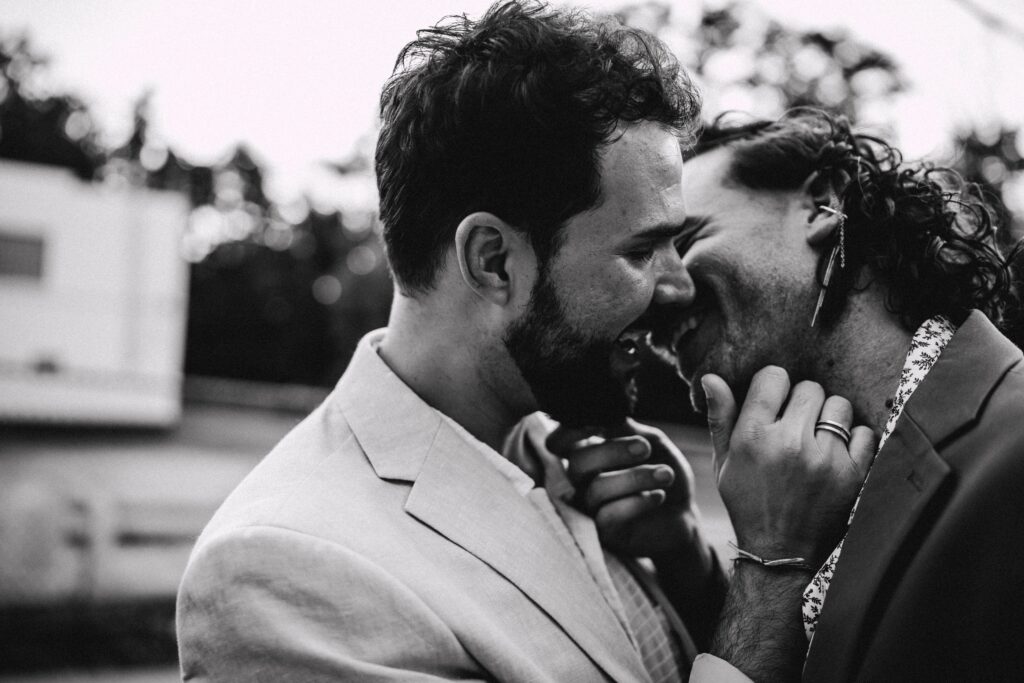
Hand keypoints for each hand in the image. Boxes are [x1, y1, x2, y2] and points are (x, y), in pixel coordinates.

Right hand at [547, 419, 703, 559]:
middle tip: (645, 448)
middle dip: (614, 451)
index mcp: (589, 451)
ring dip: (636, 477)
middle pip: (578, 463)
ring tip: (665, 475)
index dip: (569, 431)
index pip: (560, 442)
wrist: (683, 513)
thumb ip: (626, 428)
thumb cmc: (662, 471)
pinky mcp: (603, 532)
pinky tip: (658, 496)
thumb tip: (603, 414)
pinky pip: (609, 516)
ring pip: (596, 489)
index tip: (597, 425)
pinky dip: (637, 502)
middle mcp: (582, 480)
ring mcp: (590, 507)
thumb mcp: (651, 441)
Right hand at [703, 366, 874, 564]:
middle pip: (809, 388)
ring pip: (839, 406)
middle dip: (803, 403)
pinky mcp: (852, 474)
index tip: (775, 403)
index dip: (775, 386)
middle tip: (797, 426)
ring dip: (829, 418)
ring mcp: (824, 458)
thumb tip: (711, 376)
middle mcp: (788, 442)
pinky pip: (863, 433)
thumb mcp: (724, 462)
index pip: (774, 377)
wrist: (780, 552)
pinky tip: (837, 455)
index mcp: (752, 435)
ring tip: (817, 440)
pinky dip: (854, 440)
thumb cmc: (747, 502)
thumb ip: (719, 417)